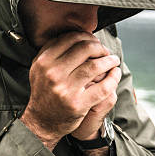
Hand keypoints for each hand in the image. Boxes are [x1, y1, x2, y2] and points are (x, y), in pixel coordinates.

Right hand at [20, 31, 120, 149]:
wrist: (42, 120)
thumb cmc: (44, 91)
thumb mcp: (39, 68)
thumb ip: (51, 50)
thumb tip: (76, 35)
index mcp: (43, 61)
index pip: (70, 39)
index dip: (86, 36)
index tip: (93, 41)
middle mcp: (53, 74)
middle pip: (84, 49)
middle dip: (99, 47)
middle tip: (104, 51)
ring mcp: (66, 89)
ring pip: (95, 66)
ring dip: (109, 60)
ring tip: (113, 60)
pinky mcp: (78, 104)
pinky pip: (103, 87)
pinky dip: (113, 78)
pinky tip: (115, 73)